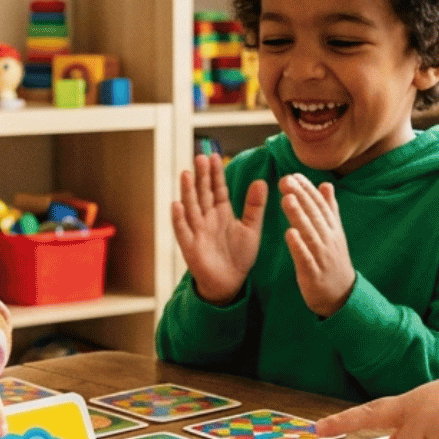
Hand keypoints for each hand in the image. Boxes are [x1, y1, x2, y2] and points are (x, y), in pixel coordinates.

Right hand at [172, 153, 266, 304]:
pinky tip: (177, 205)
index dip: (216, 173)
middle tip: (200, 157)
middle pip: (203, 194)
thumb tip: (261, 181)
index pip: (218, 188)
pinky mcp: (190, 247)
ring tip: (187, 174)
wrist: (230, 283)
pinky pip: (183, 231)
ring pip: (191, 207)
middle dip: (202, 176)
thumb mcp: (251, 228)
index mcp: (222, 212)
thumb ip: (255, 206)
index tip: (215, 156)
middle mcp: (207, 218)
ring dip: (188, 191)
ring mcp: (197, 231)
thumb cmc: (239, 255)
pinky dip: (179, 219)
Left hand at [278, 173, 353, 316]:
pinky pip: (306, 258)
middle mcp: (328, 239)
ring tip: (286, 199)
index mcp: (332, 229)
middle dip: (300, 196)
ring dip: (298, 215)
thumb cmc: (333, 261)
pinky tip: (289, 233)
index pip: (319, 205)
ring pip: (310, 233)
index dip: (307, 189)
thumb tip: (326, 184)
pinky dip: (298, 245)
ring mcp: (322, 256)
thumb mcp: (334, 233)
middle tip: (286, 179)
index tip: (294, 174)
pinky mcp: (314, 273)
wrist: (342, 296)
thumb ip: (329, 209)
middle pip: (314, 215)